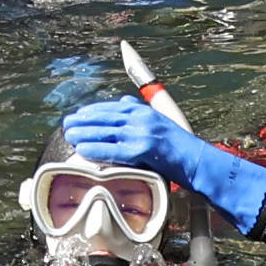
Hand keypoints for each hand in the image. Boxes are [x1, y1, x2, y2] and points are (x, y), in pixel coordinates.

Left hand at [59, 89, 265, 225]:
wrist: (198, 162)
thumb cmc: (178, 147)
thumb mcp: (159, 123)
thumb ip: (141, 112)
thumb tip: (123, 103)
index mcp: (144, 112)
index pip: (112, 108)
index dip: (93, 111)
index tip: (78, 114)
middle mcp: (142, 119)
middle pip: (106, 117)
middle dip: (84, 120)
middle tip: (67, 124)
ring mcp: (143, 134)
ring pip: (107, 131)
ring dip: (85, 133)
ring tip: (69, 135)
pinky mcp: (144, 150)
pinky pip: (114, 150)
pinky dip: (97, 149)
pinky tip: (83, 149)